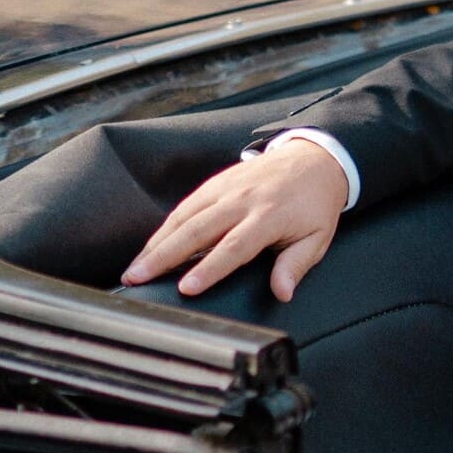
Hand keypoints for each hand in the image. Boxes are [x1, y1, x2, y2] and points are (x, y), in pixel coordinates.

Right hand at [121, 139, 347, 298]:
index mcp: (268, 217)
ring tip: (135, 268)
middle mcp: (241, 201)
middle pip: (196, 231)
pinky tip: (150, 246)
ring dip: (156, 243)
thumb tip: (282, 293)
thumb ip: (295, 265)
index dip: (209, 269)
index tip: (186, 288)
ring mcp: (225, 189)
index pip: (233, 247)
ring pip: (183, 217)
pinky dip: (165, 227)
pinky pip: (185, 206)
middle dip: (163, 257)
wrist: (314, 159)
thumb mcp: (316, 238)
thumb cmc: (315, 205)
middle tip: (137, 278)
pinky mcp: (215, 183)